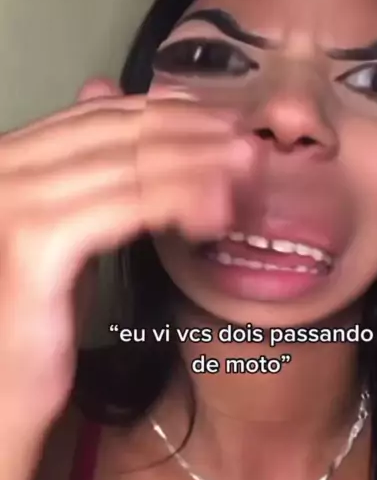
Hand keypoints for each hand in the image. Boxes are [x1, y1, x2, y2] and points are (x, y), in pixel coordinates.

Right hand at [0, 78, 252, 428]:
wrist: (2, 393)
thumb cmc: (35, 315)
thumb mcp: (63, 224)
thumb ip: (84, 163)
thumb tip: (100, 86)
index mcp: (9, 155)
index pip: (102, 116)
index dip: (169, 113)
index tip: (223, 122)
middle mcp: (2, 166)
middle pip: (118, 134)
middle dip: (193, 134)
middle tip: (248, 145)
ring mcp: (13, 201)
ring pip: (129, 166)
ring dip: (198, 164)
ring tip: (247, 172)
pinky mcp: (34, 243)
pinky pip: (125, 208)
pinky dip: (178, 201)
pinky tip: (216, 212)